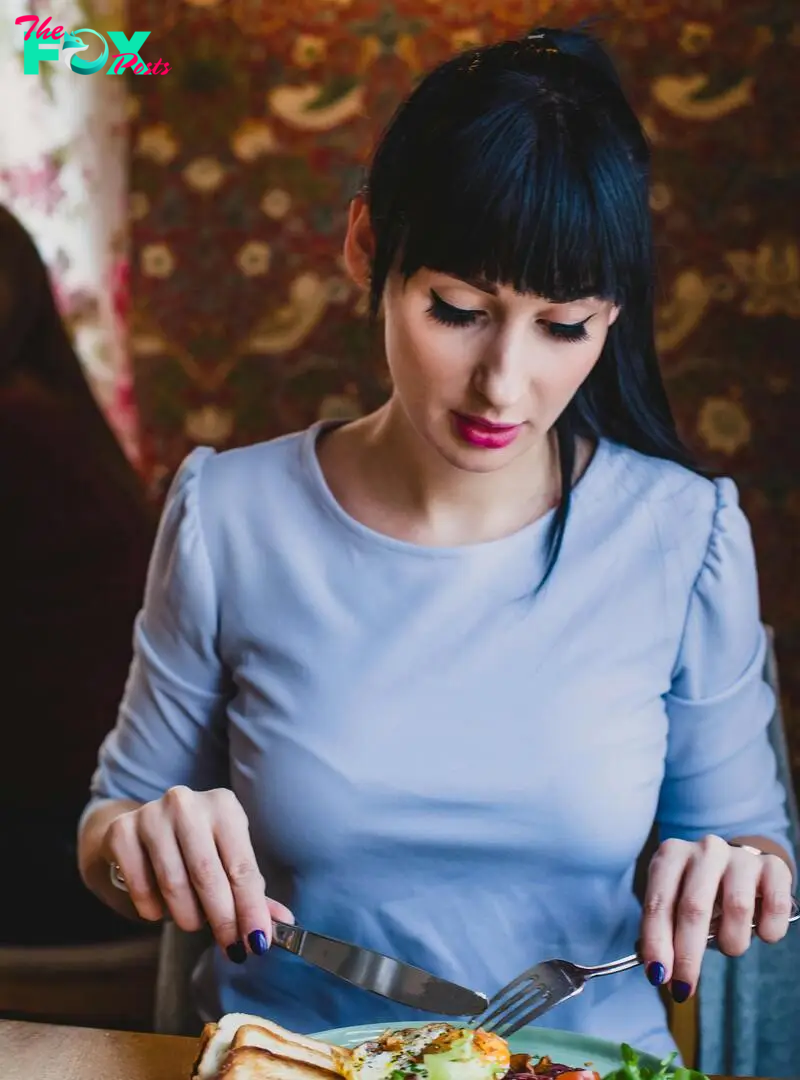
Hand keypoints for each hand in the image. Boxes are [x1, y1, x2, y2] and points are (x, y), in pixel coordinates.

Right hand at [102, 785, 293, 963]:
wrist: (139, 830)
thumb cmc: (195, 848)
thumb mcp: (227, 858)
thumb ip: (252, 890)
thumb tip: (283, 922)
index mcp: (223, 805)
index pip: (241, 866)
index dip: (250, 909)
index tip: (257, 942)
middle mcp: (187, 803)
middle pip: (208, 876)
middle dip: (223, 920)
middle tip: (231, 947)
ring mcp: (151, 814)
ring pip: (174, 885)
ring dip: (188, 916)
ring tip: (194, 921)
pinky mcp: (122, 832)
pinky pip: (141, 888)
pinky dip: (154, 910)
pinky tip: (161, 908)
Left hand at [640, 834, 793, 1001]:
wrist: (740, 867)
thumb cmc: (701, 892)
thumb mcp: (675, 903)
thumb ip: (664, 931)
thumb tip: (657, 971)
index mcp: (672, 854)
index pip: (659, 901)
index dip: (656, 941)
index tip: (657, 976)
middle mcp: (705, 850)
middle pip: (694, 907)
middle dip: (687, 954)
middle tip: (685, 986)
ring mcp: (740, 856)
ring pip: (738, 908)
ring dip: (731, 942)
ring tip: (729, 945)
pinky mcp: (773, 867)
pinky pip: (775, 905)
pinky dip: (768, 929)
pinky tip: (762, 933)